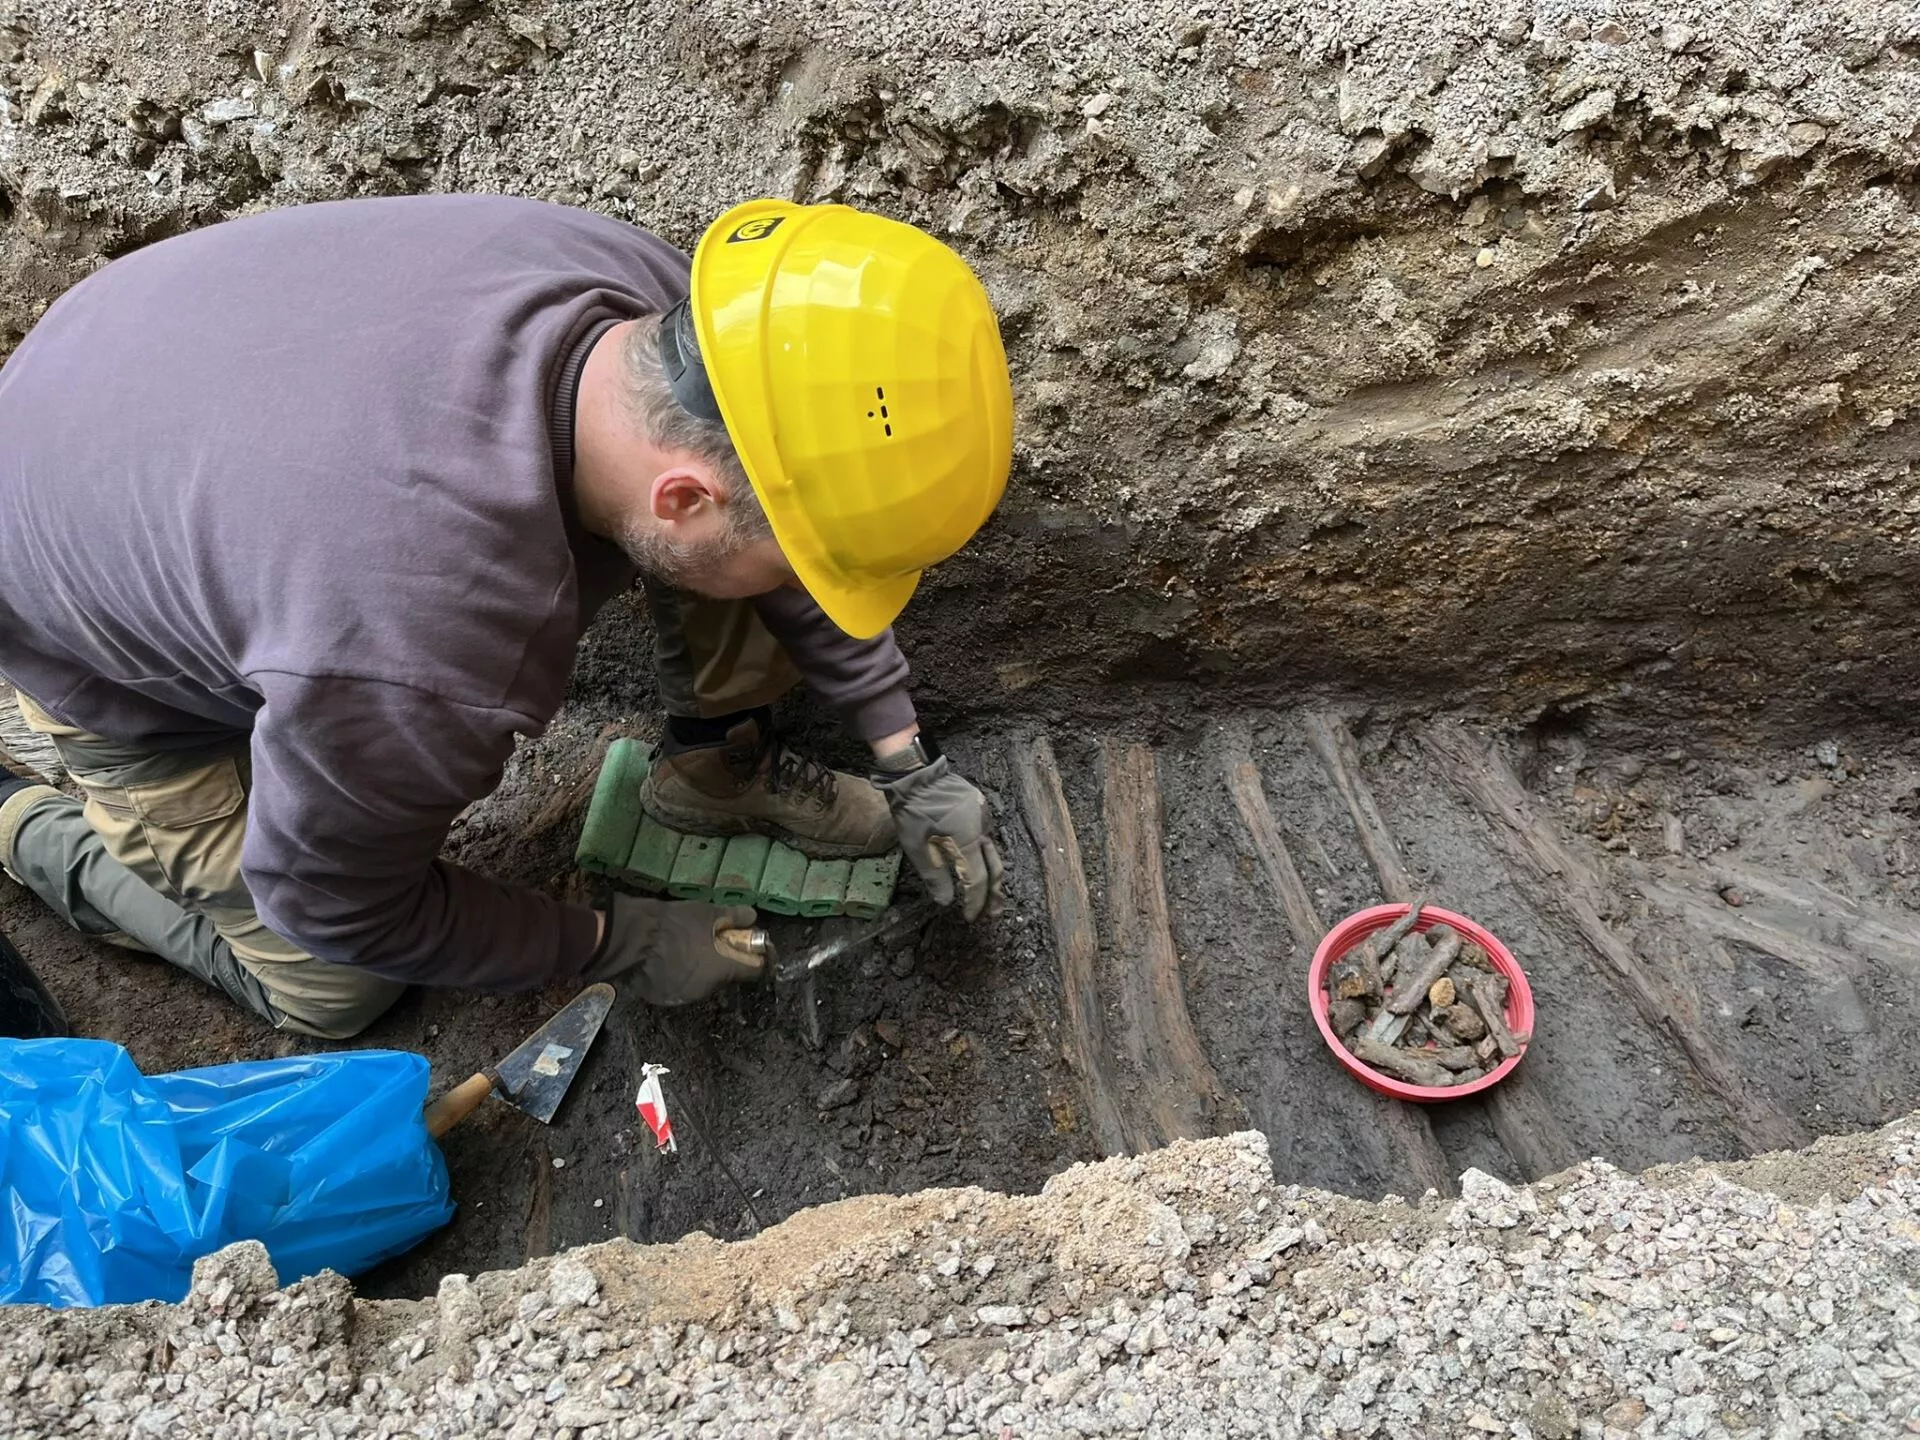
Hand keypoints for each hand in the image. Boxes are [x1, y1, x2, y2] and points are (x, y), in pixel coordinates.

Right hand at [582, 894, 761, 1003]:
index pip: (756, 971)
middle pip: (725, 976)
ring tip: (683, 950)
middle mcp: (709, 988)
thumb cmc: (676, 923)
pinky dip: (677, 977)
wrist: (635, 937)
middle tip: (707, 942)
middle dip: (720, 962)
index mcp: (725, 969)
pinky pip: (679, 987)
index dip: (755, 958)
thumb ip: (734, 916)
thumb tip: (751, 917)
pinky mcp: (664, 999)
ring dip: (698, 970)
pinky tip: (666, 962)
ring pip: (701, 983)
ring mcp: (686, 996)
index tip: (748, 948)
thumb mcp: (709, 912)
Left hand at [875, 757, 1005, 920]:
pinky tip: (978, 862)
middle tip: (993, 914)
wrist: (916, 773)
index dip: (975, 902)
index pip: (977, 880)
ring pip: (993, 851)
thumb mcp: (917, 848)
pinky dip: (984, 854)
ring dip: (991, 874)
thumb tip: (946, 902)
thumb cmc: (913, 811)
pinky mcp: (980, 807)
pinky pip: (986, 835)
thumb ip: (934, 876)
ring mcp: (985, 816)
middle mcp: (983, 829)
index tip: (971, 917)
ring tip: (988, 894)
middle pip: (995, 868)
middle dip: (994, 894)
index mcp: (968, 840)